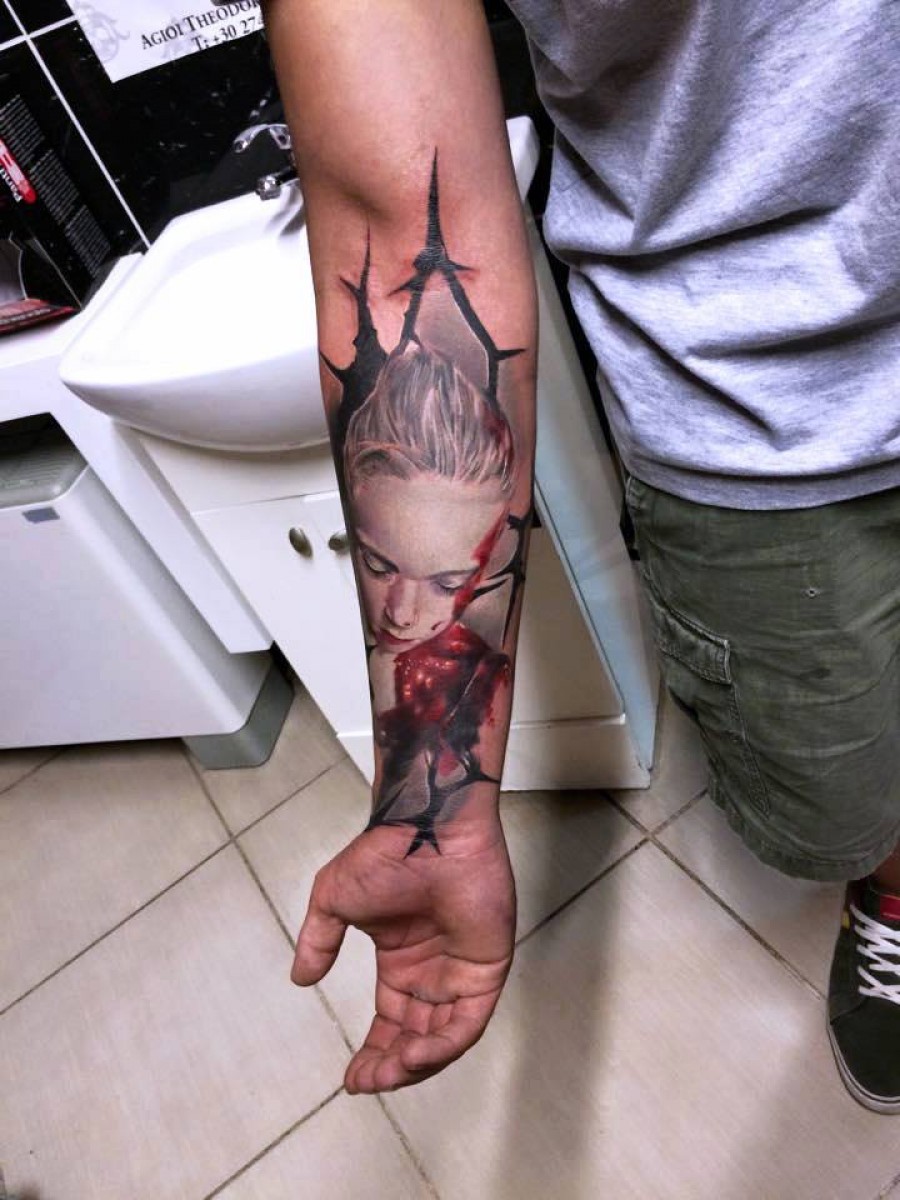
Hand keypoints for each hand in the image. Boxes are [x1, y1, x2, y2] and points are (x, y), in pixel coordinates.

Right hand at [291, 816, 515, 1092]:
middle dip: (392, 1066)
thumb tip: (301, 979)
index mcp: (403, 961)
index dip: (374, 1053)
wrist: (427, 829)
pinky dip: (445, 1045)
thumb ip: (320, 941)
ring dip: (416, 1062)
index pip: (391, 1021)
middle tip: (368, 1081)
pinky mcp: (487, 968)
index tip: (352, 1079)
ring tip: (390, 1071)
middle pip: (416, 1037)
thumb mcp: (334, 901)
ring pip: (443, 1037)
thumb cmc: (385, 854)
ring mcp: (462, 971)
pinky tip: (415, 1054)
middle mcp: (434, 971)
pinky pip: (469, 1021)